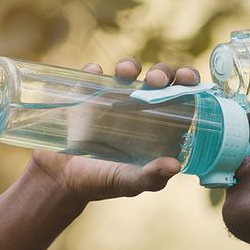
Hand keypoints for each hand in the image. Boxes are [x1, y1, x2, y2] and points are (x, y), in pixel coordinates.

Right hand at [25, 57, 201, 201]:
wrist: (62, 179)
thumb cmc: (103, 182)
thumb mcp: (129, 183)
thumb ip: (151, 177)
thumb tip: (174, 166)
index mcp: (160, 124)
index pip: (181, 95)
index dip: (188, 81)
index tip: (187, 79)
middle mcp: (139, 106)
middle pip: (158, 77)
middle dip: (162, 72)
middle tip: (155, 80)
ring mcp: (112, 98)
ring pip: (127, 70)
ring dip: (129, 66)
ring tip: (125, 74)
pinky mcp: (86, 94)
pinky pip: (92, 75)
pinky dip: (93, 72)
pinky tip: (95, 74)